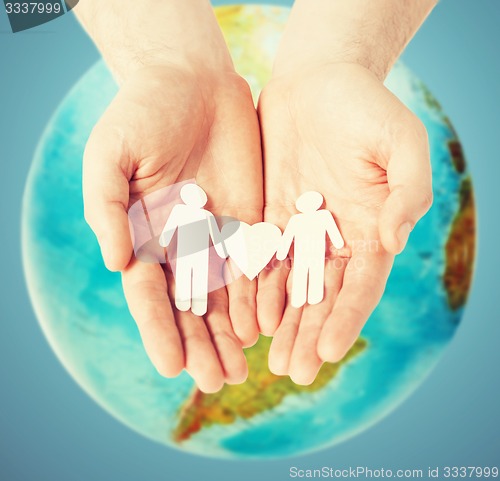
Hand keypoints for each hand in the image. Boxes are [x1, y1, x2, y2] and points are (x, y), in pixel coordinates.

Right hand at [83, 65, 262, 392]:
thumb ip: (108, 208)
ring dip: (232, 333)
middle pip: (190, 305)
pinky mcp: (249, 218)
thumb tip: (117, 263)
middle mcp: (180, 243)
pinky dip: (260, 296)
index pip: (150, 295)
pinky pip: (256, 263)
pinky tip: (266, 326)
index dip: (159, 330)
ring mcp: (217, 233)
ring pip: (225, 294)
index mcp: (143, 235)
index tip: (172, 365)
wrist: (189, 81)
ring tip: (243, 370)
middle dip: (201, 344)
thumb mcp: (110, 154)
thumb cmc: (141, 112)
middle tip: (216, 382)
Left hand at [257, 62, 431, 384]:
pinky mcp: (269, 213)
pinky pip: (260, 256)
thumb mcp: (402, 142)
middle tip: (293, 371)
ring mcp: (300, 227)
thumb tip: (393, 241)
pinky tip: (246, 314)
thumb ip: (407, 192)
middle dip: (308, 333)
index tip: (327, 353)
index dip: (344, 320)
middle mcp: (336, 236)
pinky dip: (254, 286)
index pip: (359, 286)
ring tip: (268, 355)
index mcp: (371, 227)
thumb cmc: (368, 107)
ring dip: (280, 320)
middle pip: (322, 296)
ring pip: (289, 284)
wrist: (322, 81)